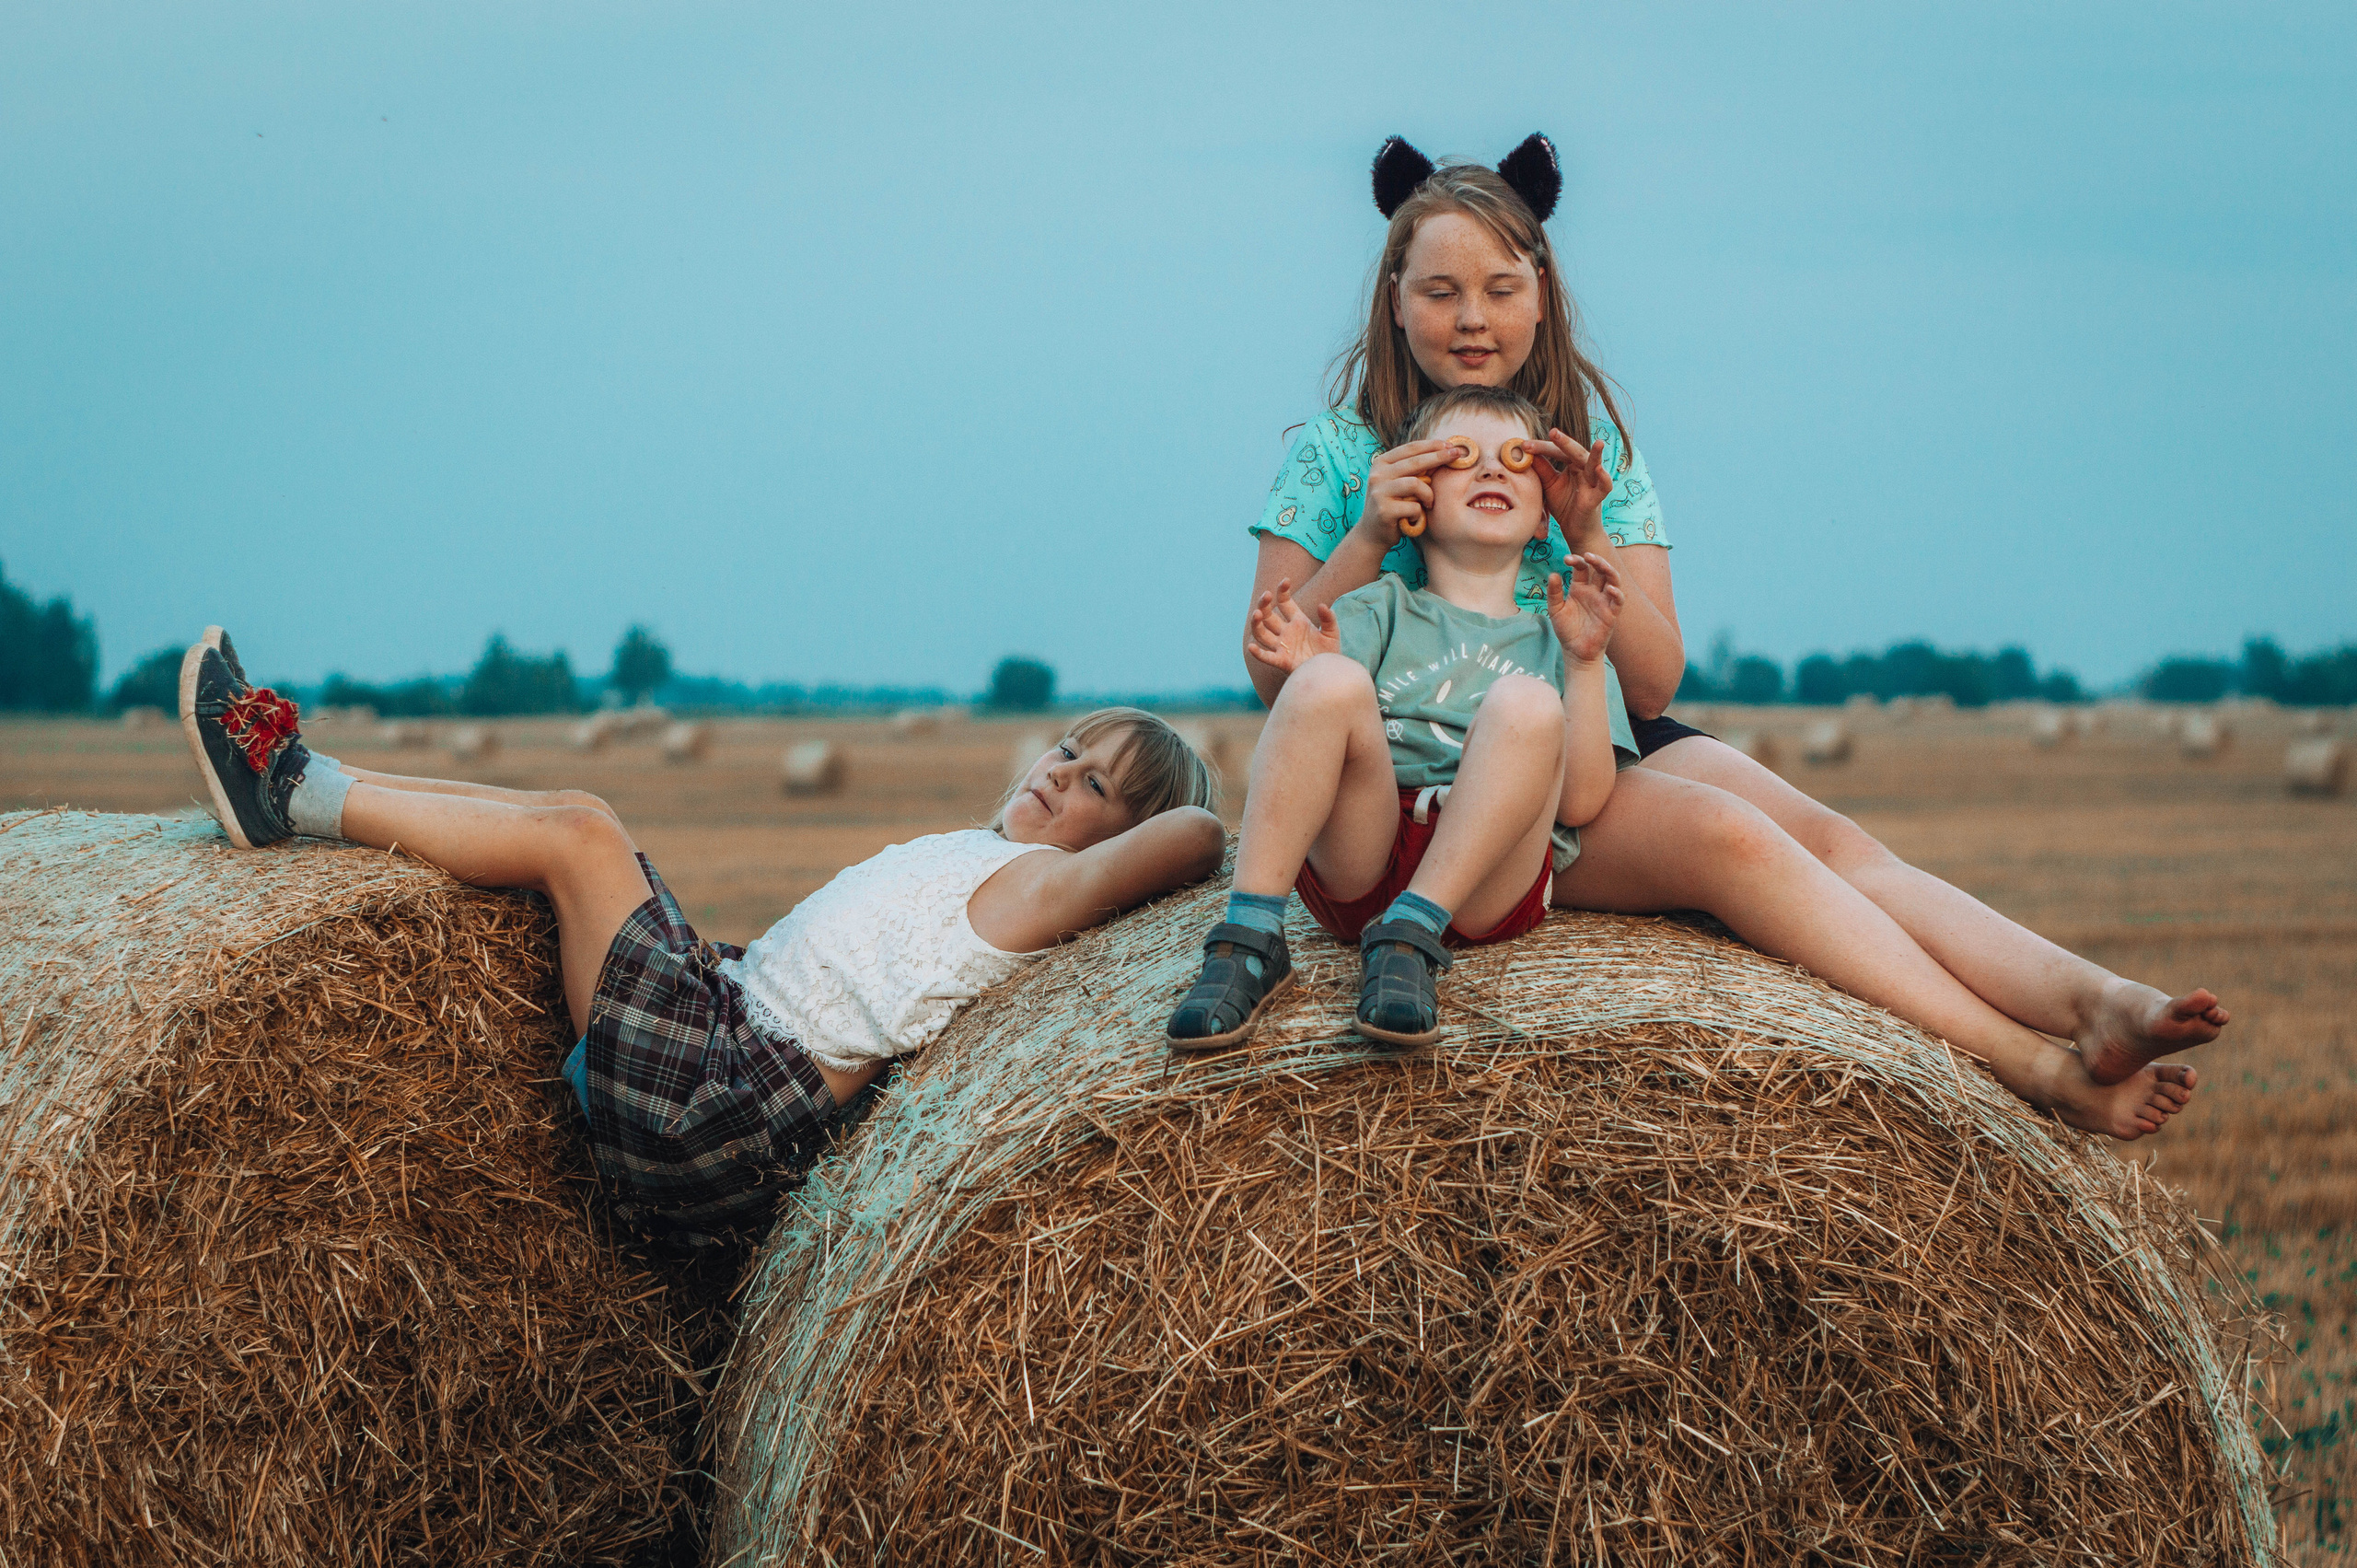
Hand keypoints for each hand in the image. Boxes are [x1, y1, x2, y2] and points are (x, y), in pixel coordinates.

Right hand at [1245, 579, 1341, 673]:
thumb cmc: (1330, 653)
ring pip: (1262, 633)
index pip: (1284, 602)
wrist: (1330, 673)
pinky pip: (1267, 657)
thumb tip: (1322, 605)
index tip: (1286, 581)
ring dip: (1257, 623)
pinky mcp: (1282, 661)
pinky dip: (1258, 653)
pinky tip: (1251, 647)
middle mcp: (1286, 632)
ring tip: (1257, 613)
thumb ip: (1329, 618)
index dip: (1282, 591)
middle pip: (1268, 616)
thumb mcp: (1332, 632)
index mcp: (1297, 621)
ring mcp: (1282, 646)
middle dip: (1265, 604)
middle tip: (1266, 595)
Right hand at [1357, 439, 1453, 545]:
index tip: (1451, 445)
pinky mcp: (1384, 510)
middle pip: (1415, 462)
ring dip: (1428, 494)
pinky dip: (1419, 513)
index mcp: (1381, 463)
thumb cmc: (1393, 506)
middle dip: (1439, 457)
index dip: (1432, 445)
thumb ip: (1413, 469)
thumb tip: (1444, 451)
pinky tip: (1414, 518)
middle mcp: (1378, 475)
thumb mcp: (1399, 482)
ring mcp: (1379, 492)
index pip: (1410, 448)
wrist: (1373, 535)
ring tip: (1429, 503)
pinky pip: (1413, 507)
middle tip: (1457, 455)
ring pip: (1415, 484)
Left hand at [1526, 428, 1612, 544]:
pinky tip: (1599, 470)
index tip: (1524, 445)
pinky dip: (1604, 478)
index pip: (1557, 451)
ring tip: (1599, 443)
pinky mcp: (1597, 498)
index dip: (1542, 447)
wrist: (1575, 530)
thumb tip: (1526, 453)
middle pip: (1575, 452)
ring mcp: (1592, 483)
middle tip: (1553, 431)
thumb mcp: (1549, 485)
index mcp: (1572, 465)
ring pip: (1594, 465)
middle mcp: (1584, 470)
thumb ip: (1542, 469)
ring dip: (1596, 454)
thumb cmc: (1565, 505)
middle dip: (1564, 442)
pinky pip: (1604, 487)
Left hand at [1545, 552, 1624, 664]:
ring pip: (1613, 580)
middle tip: (1587, 555)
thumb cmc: (1567, 630)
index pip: (1582, 568)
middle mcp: (1594, 592)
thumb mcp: (1556, 610)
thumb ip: (1554, 593)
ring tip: (1600, 564)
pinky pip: (1618, 601)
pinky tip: (1609, 588)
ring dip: (1609, 570)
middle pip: (1600, 570)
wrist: (1575, 652)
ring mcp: (1604, 602)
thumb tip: (1553, 574)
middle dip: (1596, 560)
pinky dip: (1617, 593)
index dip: (1577, 561)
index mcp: (1580, 588)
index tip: (1566, 559)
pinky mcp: (1611, 614)